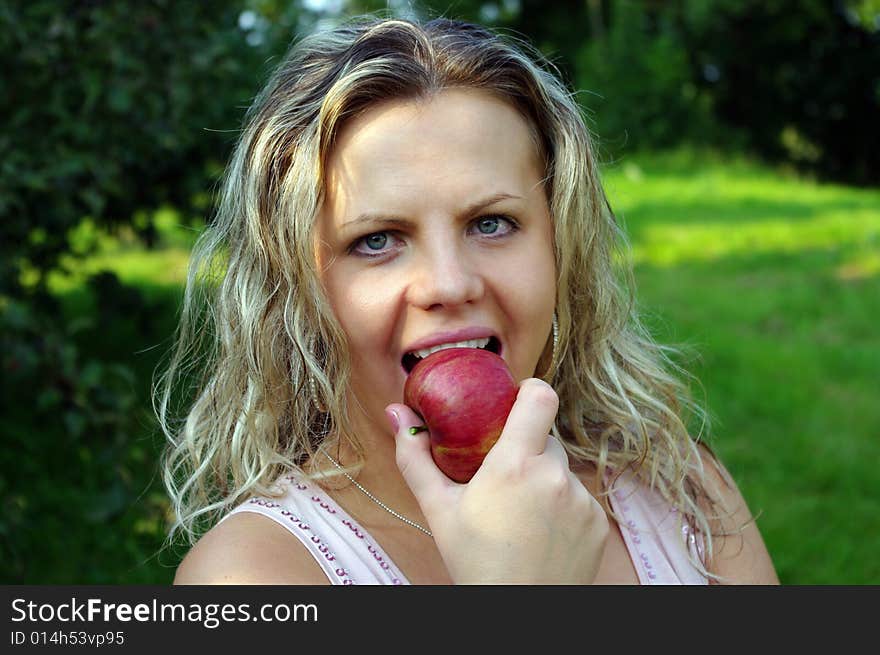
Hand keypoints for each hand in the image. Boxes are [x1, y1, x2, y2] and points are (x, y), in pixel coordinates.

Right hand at [388, 377, 608, 583]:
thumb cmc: (474, 563)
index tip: (513, 402)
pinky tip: (540, 533)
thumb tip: (397, 412)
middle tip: (502, 478)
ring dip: (543, 480)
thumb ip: (415, 456)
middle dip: (526, 448)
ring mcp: (581, 500)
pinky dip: (561, 507)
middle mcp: (555, 476)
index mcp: (515, 464)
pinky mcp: (597, 522)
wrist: (516, 616)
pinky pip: (578, 497)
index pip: (540, 396)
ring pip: (561, 469)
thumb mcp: (438, 510)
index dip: (528, 391)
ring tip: (519, 514)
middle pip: (546, 437)